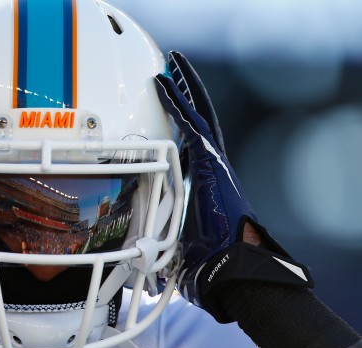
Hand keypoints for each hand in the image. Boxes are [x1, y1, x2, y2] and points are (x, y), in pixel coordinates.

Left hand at [155, 51, 311, 320]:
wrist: (232, 260)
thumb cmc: (209, 252)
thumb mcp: (180, 231)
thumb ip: (162, 227)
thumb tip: (137, 249)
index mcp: (207, 176)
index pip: (193, 138)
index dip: (182, 118)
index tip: (171, 103)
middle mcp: (212, 162)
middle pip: (200, 117)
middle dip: (187, 92)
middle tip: (175, 69)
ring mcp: (213, 160)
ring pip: (196, 114)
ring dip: (183, 89)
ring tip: (171, 66)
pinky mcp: (209, 162)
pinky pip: (189, 125)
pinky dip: (176, 104)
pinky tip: (164, 86)